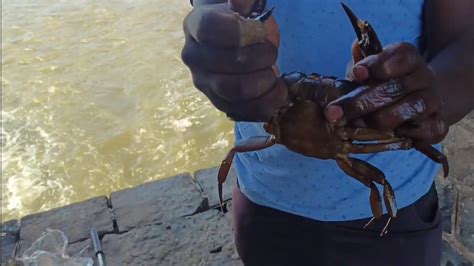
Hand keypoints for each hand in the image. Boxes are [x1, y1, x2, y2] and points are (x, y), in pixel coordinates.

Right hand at [181, 0, 286, 120]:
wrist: (231, 41)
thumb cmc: (240, 19)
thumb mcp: (244, 4)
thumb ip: (244, 0)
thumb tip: (240, 2)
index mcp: (196, 25)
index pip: (210, 29)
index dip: (240, 31)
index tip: (260, 29)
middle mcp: (194, 57)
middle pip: (228, 63)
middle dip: (261, 57)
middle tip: (272, 51)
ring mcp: (205, 83)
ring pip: (234, 90)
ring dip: (264, 82)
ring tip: (274, 73)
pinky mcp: (219, 103)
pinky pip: (242, 111)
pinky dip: (266, 104)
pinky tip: (278, 91)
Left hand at [326, 42, 448, 144]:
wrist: (423, 101)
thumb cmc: (387, 84)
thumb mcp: (373, 69)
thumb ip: (363, 59)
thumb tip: (355, 46)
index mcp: (410, 59)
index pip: (401, 56)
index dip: (378, 64)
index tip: (355, 74)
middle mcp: (425, 78)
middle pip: (395, 88)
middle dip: (359, 102)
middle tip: (332, 113)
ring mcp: (433, 101)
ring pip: (406, 110)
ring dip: (375, 120)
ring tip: (353, 124)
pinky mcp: (439, 125)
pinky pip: (422, 132)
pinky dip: (401, 135)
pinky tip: (384, 135)